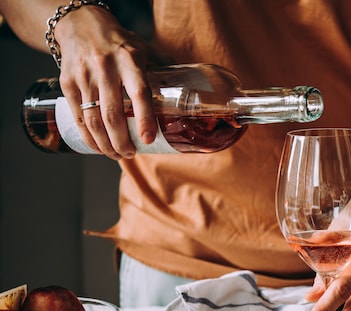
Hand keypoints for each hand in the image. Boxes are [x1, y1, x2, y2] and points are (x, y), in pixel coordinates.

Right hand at [53, 6, 169, 158]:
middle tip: (130, 153)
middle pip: (112, 114)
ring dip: (105, 143)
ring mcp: (84, 76)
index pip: (138, 92)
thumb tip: (192, 90)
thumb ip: (166, 68)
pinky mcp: (67, 83)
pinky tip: (97, 146)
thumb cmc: (120, 42)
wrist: (80, 24)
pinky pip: (77, 116)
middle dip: (121, 141)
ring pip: (93, 119)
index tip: (148, 140)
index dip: (144, 118)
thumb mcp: (145, 48)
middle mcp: (105, 67)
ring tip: (116, 154)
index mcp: (130, 60)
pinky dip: (88, 136)